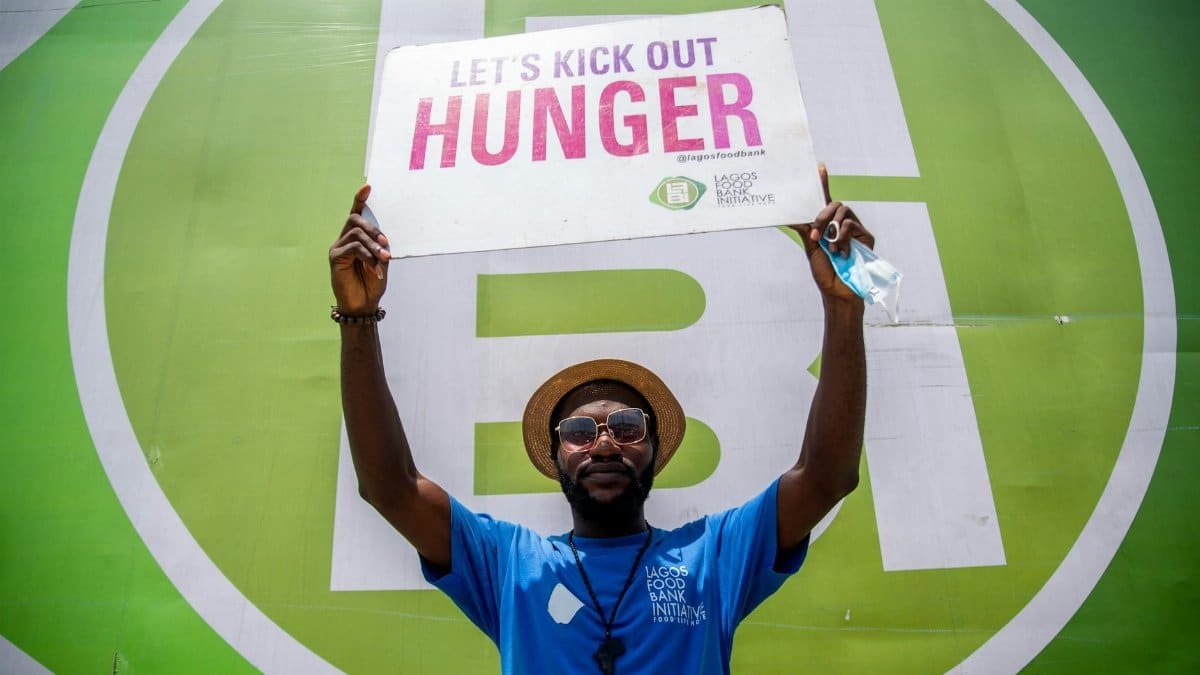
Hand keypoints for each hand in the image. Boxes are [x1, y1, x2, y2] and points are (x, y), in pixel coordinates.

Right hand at [329, 184, 391, 314]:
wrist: (363, 305)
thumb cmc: (371, 284)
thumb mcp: (381, 263)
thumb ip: (380, 248)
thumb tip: (382, 238)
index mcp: (356, 239)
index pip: (355, 214)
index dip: (359, 200)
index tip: (368, 187)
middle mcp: (344, 240)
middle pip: (355, 219)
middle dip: (372, 228)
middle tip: (385, 244)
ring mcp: (338, 248)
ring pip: (356, 234)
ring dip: (373, 246)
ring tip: (384, 258)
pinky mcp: (335, 258)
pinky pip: (354, 248)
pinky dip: (368, 257)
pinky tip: (376, 269)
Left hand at [789, 164, 874, 303]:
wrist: (838, 291)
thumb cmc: (825, 273)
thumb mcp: (811, 248)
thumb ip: (805, 229)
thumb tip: (790, 216)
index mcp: (827, 226)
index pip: (825, 201)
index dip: (823, 183)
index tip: (819, 166)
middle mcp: (841, 224)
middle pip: (833, 203)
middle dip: (822, 216)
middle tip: (816, 234)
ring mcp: (855, 229)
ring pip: (842, 210)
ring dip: (831, 227)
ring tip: (829, 246)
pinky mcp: (865, 236)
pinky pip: (850, 224)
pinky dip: (842, 236)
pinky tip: (841, 251)